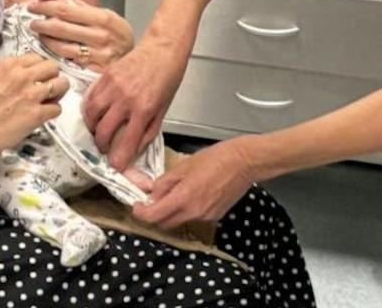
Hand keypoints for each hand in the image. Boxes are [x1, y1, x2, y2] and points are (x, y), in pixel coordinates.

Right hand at [0, 53, 66, 158]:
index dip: (41, 68)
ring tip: (51, 100)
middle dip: (53, 77)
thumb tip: (25, 73)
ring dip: (59, 93)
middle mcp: (22, 76)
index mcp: (9, 65)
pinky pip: (58, 108)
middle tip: (48, 87)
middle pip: (54, 67)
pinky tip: (43, 115)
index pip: (38, 57)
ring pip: (62, 84)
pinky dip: (53, 112)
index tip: (40, 75)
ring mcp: (31, 95)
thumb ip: (10, 72)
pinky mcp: (36, 114)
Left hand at [28, 0, 133, 67]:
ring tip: (40, 35)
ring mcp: (98, 55)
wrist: (137, 61)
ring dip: (46, 40)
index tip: (34, 6)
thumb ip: (75, 2)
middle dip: (41, 23)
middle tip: (33, 22)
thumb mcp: (102, 14)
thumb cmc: (116, 35)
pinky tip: (51, 49)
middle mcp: (101, 36)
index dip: (45, 7)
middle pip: (61, 27)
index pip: (66, 9)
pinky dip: (55, 54)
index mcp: (103, 18)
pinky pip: (68, 60)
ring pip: (62, 46)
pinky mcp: (94, 70)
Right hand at [83, 38, 185, 170]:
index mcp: (144, 110)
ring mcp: (113, 87)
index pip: (126, 142)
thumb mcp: (163, 109)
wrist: (163, 49)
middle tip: (105, 148)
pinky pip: (90, 98)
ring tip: (97, 131)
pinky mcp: (105, 76)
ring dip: (92, 128)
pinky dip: (89, 110)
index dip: (118, 160)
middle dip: (101, 146)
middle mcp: (126, 100)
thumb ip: (148, 131)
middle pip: (103, 132)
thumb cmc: (167, 78)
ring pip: (91, 115)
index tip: (115, 166)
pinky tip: (95, 113)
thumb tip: (133, 149)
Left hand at [133, 138, 255, 229]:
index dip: (141, 213)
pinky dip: (187, 211)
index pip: (154, 216)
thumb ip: (165, 182)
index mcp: (183, 198)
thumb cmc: (216, 158)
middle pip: (165, 224)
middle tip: (151, 202)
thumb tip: (153, 194)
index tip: (137, 206)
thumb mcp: (184, 165)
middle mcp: (194, 212)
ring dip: (171, 213)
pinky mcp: (215, 216)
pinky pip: (195, 217)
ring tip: (174, 195)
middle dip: (154, 215)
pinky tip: (192, 195)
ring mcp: (206, 216)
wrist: (244, 162)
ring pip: (180, 221)